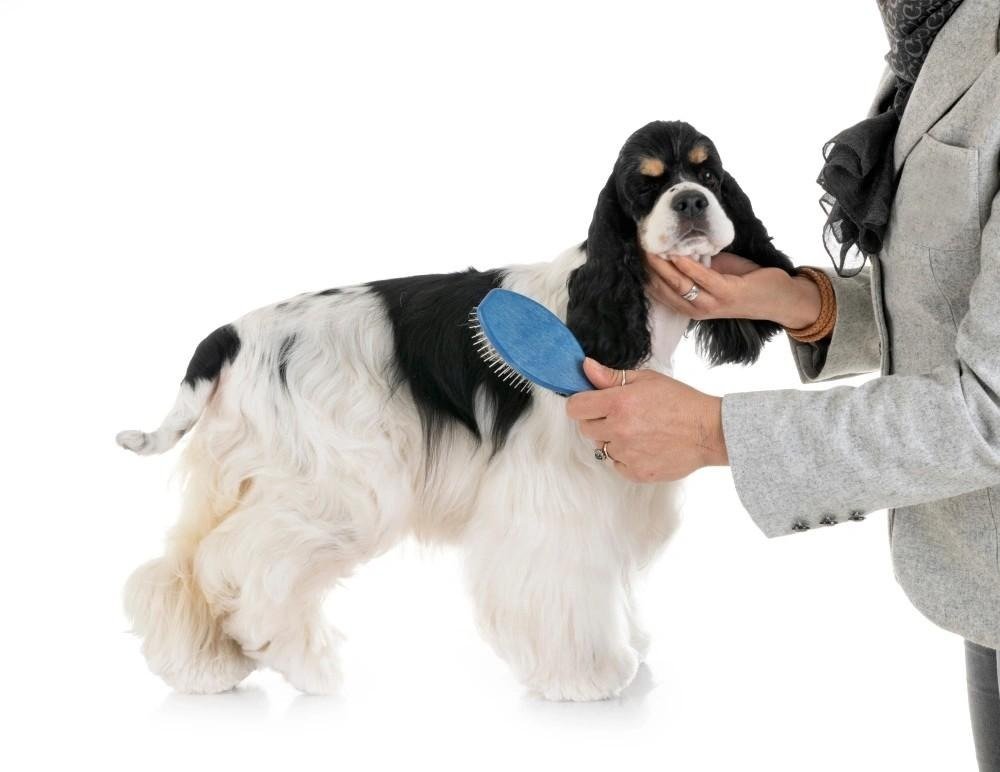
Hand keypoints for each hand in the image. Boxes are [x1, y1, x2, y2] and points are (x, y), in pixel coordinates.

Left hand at [566, 358, 728, 482]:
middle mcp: (619, 430)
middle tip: (621, 415)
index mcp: (618, 403)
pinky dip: (625, 457)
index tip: (591, 403)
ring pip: (601, 447)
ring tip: (637, 431)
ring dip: (612, 439)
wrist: (708, 431)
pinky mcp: (636, 473)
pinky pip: (616, 464)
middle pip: (585, 428)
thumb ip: (611, 377)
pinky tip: (644, 446)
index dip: (581, 404)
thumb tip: (586, 367)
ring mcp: (626, 454)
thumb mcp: (646, 380)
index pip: (575, 408)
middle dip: (597, 420)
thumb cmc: (680, 402)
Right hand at [645, 251, 821, 329]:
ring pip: (678, 284)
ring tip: (653, 246)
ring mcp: (711, 305)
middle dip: (649, 266)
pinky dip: (687, 265)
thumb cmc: (746, 284)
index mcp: (690, 306)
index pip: (658, 292)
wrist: (778, 298)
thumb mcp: (715, 274)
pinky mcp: (727, 295)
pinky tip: (677, 252)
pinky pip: (702, 279)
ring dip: (663, 264)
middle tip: (639, 244)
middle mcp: (696, 310)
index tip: (635, 252)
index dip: (645, 273)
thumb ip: (697, 266)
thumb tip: (678, 245)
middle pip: (664, 288)